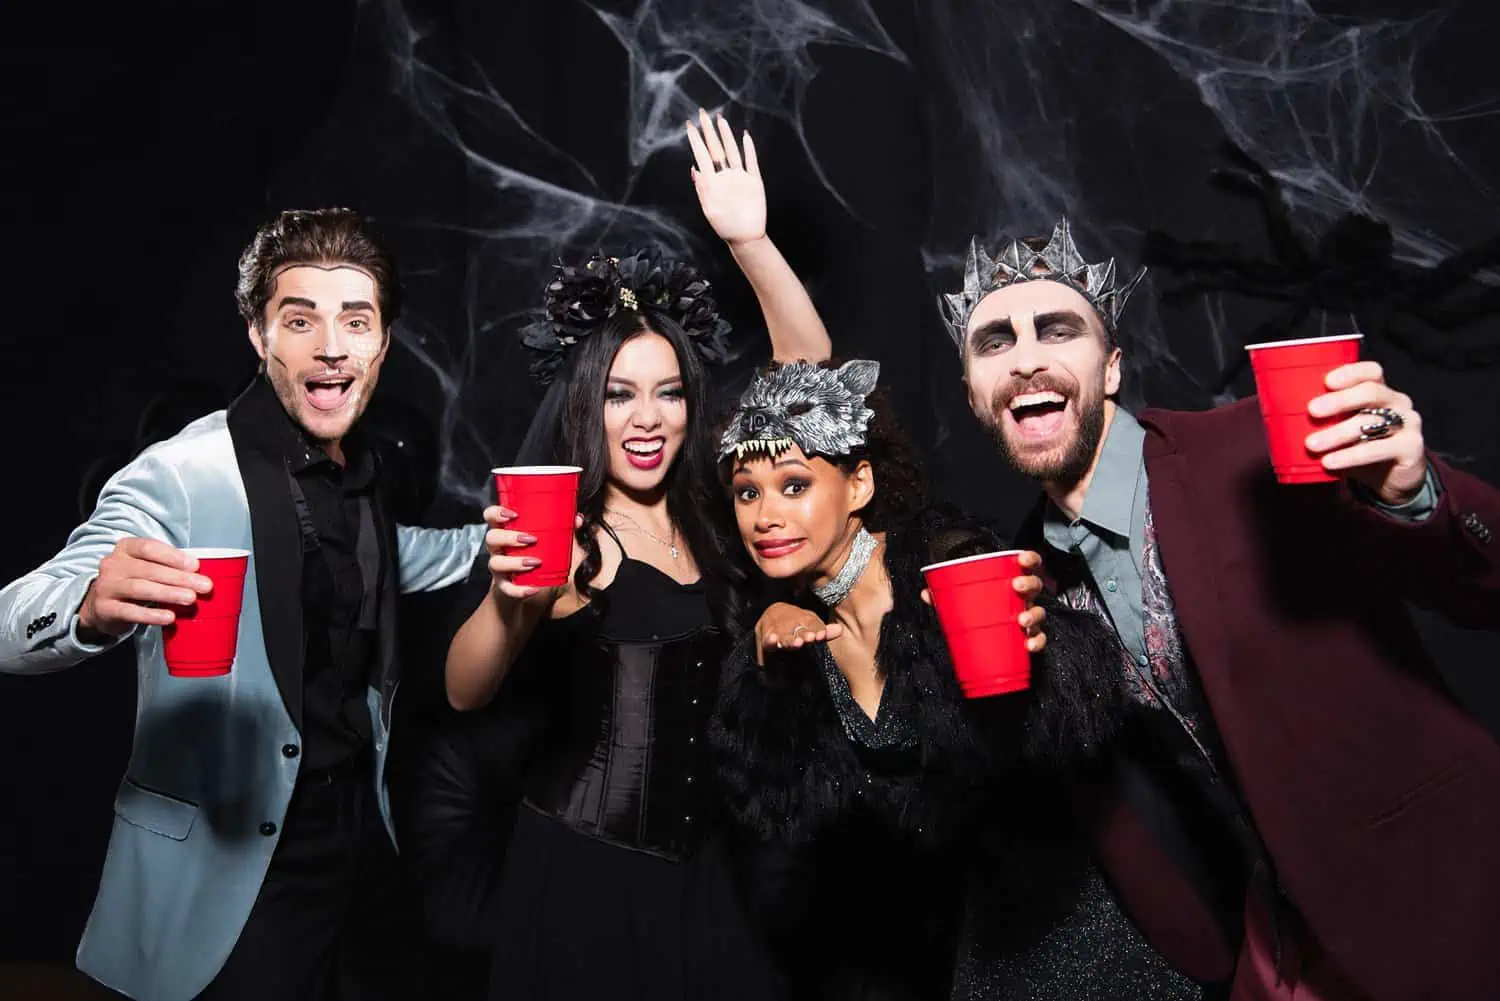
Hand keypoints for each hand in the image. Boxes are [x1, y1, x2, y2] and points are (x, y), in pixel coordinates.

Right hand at [78, 538, 212, 636]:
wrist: (100, 605)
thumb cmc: (133, 581)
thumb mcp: (147, 568)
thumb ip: (169, 566)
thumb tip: (197, 572)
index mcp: (125, 548)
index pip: (149, 548)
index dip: (173, 556)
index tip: (195, 566)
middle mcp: (113, 565)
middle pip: (148, 570)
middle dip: (179, 578)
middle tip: (204, 586)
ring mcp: (106, 586)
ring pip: (140, 588)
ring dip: (168, 593)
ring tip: (191, 598)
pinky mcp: (104, 608)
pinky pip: (129, 611)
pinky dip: (151, 615)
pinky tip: (169, 617)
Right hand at [483, 506, 577, 602]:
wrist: (532, 590)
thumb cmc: (538, 556)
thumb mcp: (550, 541)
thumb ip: (563, 528)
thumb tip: (577, 519)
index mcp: (506, 531)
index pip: (491, 516)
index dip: (497, 513)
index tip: (514, 514)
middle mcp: (498, 548)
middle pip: (491, 537)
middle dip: (509, 537)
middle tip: (531, 539)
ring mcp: (499, 568)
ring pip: (496, 563)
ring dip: (515, 562)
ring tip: (535, 562)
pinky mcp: (504, 586)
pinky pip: (507, 589)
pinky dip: (519, 590)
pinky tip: (534, 589)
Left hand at [685, 108, 765, 246]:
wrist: (745, 237)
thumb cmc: (725, 226)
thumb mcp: (710, 209)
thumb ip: (703, 189)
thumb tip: (695, 170)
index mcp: (712, 182)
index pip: (702, 155)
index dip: (696, 140)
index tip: (689, 125)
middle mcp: (725, 176)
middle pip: (716, 148)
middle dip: (709, 131)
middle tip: (703, 112)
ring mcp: (739, 177)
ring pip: (732, 151)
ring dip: (727, 136)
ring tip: (721, 119)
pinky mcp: (754, 181)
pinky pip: (751, 162)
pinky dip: (749, 149)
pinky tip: (745, 136)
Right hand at [754, 602, 842, 664]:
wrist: (772, 613)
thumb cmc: (797, 623)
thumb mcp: (811, 624)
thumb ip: (825, 631)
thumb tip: (841, 630)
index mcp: (804, 619)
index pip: (812, 623)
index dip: (816, 629)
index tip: (821, 635)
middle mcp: (791, 623)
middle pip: (798, 630)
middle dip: (804, 634)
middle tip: (810, 638)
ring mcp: (778, 631)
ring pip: (785, 636)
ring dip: (790, 640)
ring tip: (796, 643)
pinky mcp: (766, 637)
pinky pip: (767, 640)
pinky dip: (769, 640)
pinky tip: (772, 639)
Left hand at [921, 550, 1048, 653]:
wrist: (983, 643)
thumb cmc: (976, 613)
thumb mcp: (960, 603)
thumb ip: (944, 597)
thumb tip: (926, 593)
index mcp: (1009, 582)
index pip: (1025, 565)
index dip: (1029, 559)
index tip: (1022, 559)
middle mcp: (1022, 598)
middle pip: (1034, 586)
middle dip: (1028, 584)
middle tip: (1016, 586)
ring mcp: (1028, 617)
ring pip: (1039, 612)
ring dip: (1033, 615)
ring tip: (1021, 621)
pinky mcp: (1028, 637)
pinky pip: (1039, 638)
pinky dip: (1037, 642)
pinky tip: (1028, 645)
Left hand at [1305, 361, 1427, 504]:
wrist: (1393, 479)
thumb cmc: (1360, 447)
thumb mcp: (1343, 428)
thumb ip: (1324, 418)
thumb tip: (1278, 414)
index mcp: (1380, 391)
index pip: (1371, 371)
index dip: (1350, 373)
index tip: (1325, 381)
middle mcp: (1397, 402)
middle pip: (1371, 392)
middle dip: (1339, 400)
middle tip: (1311, 411)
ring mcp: (1408, 423)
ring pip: (1371, 422)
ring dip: (1337, 433)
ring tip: (1312, 445)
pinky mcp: (1411, 447)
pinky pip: (1380, 448)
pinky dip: (1352, 456)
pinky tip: (1330, 462)